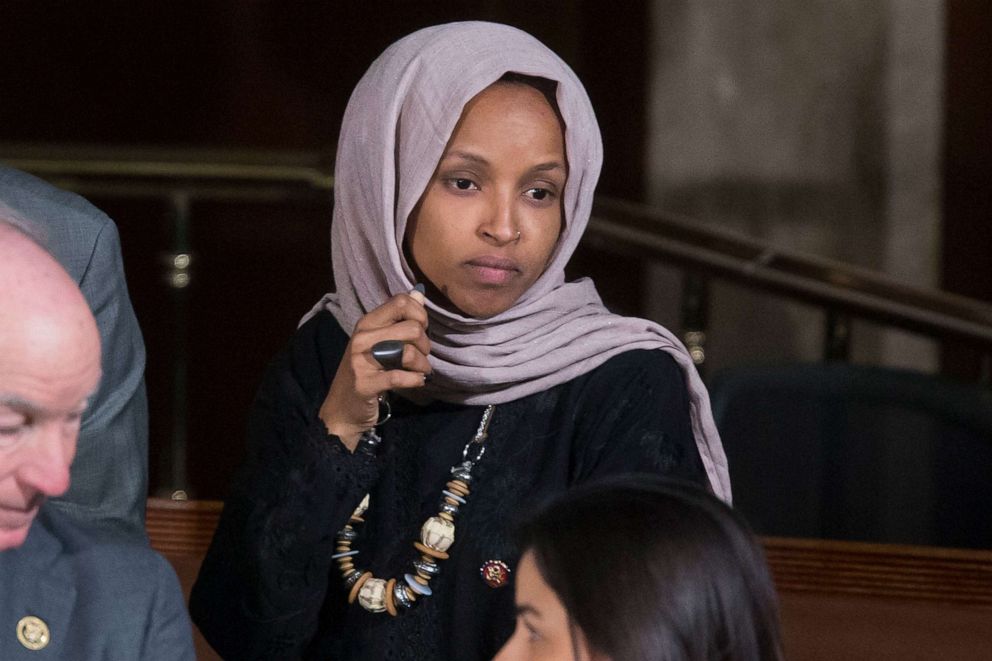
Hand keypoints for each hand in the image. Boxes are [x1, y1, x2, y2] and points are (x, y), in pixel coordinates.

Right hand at [320, 289, 430, 449]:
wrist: (342, 407)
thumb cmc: (365, 371)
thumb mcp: (378, 340)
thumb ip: (398, 318)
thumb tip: (419, 293)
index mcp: (367, 322)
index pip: (401, 301)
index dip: (420, 314)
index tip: (420, 330)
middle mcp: (363, 337)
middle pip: (412, 328)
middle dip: (425, 344)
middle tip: (421, 355)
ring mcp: (362, 361)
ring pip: (409, 352)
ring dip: (423, 365)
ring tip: (421, 371)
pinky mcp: (366, 383)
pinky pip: (401, 377)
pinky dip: (416, 380)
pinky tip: (417, 381)